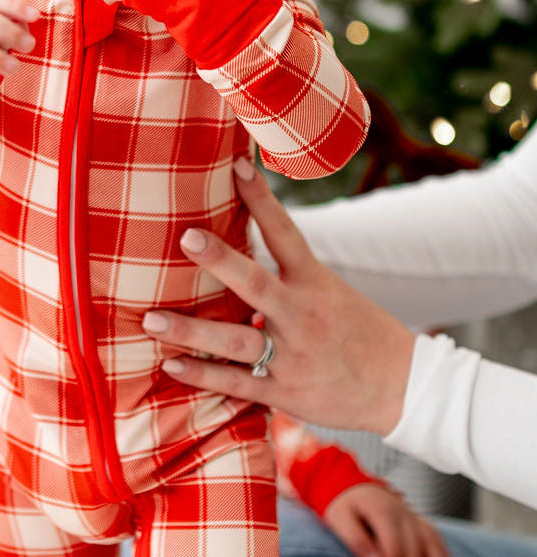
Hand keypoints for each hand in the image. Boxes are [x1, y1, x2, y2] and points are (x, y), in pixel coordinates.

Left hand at [142, 160, 416, 434]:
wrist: (405, 388)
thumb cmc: (362, 335)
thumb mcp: (333, 295)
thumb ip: (289, 277)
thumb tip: (239, 252)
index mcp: (315, 283)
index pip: (285, 232)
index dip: (261, 199)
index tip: (236, 166)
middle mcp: (301, 314)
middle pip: (255, 282)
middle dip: (219, 260)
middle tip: (185, 238)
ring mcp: (291, 354)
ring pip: (234, 339)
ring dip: (190, 331)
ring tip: (150, 320)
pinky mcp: (283, 391)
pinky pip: (236, 383)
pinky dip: (202, 375)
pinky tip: (171, 366)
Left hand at [322, 483, 453, 556]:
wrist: (348, 484)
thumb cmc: (341, 505)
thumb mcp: (338, 519)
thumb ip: (355, 539)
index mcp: (383, 512)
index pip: (394, 549)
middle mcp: (403, 513)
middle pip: (414, 552)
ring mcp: (412, 515)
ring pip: (430, 544)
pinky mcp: (415, 519)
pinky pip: (434, 535)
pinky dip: (441, 551)